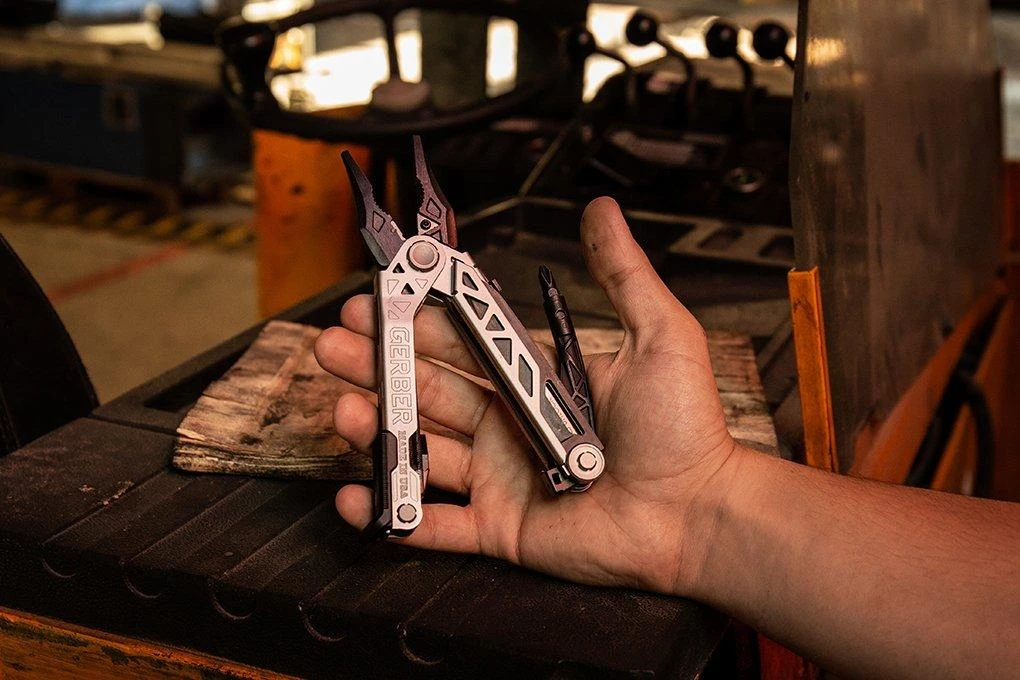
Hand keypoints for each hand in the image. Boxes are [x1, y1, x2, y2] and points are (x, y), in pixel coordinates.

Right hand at [314, 197, 737, 595]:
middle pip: (428, 391)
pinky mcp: (501, 528)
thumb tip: (601, 211)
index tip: (376, 297)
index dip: (415, 320)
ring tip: (345, 410)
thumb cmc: (684, 428)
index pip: (461, 343)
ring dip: (377, 431)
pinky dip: (391, 513)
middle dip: (379, 367)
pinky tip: (353, 493)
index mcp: (536, 379)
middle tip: (335, 347)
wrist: (698, 514)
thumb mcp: (658, 336)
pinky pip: (435, 525)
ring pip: (422, 451)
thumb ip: (622, 274)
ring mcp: (502, 477)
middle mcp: (510, 424)